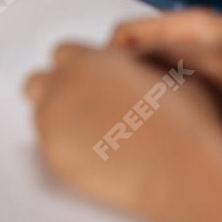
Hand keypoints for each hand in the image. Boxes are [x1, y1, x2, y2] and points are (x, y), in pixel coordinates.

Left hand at [24, 40, 221, 221]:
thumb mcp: (168, 75)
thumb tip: (138, 68)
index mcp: (92, 59)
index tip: (85, 84)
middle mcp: (66, 83)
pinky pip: (47, 148)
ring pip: (40, 115)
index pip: (64, 55)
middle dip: (55, 94)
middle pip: (38, 82)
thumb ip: (140, 65)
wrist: (179, 166)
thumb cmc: (183, 124)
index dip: (77, 70)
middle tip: (75, 112)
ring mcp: (55, 118)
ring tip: (87, 139)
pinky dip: (63, 151)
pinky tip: (90, 159)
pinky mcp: (52, 153)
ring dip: (57, 122)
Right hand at [110, 10, 221, 156]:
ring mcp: (196, 78)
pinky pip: (169, 110)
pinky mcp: (206, 105)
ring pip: (150, 88)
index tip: (102, 85)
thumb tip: (122, 54)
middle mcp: (189, 50)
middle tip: (116, 110)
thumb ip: (169, 54)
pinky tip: (161, 136)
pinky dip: (160, 121)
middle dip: (121, 83)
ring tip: (137, 125)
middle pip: (134, 61)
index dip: (109, 58)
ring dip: (142, 105)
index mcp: (189, 27)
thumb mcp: (218, 64)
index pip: (127, 33)